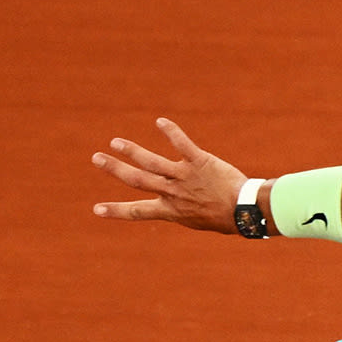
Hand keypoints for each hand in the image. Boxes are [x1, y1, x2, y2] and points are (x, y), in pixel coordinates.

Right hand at [91, 118, 246, 231]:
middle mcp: (173, 193)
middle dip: (115, 169)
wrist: (244, 211)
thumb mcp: (196, 219)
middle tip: (97, 158)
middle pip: (137, 180)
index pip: (137, 212)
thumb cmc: (224, 217)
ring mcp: (184, 177)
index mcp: (170, 210)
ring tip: (116, 142)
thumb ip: (181, 210)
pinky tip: (160, 121)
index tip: (97, 209)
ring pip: (152, 162)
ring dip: (132, 151)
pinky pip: (182, 144)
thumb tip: (173, 208)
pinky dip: (171, 131)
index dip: (116, 210)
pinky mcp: (199, 162)